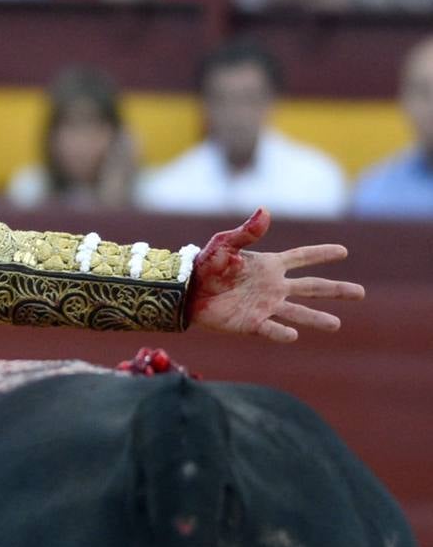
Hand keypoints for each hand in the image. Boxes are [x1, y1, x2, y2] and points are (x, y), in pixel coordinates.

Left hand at [188, 208, 364, 342]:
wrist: (185, 292)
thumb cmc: (204, 265)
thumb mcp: (224, 244)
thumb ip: (246, 232)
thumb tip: (265, 211)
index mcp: (269, 265)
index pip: (302, 258)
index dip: (321, 254)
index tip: (344, 251)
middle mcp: (273, 287)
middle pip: (311, 288)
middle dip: (336, 290)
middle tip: (361, 293)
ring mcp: (264, 306)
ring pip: (297, 312)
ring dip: (316, 318)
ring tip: (336, 324)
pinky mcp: (250, 323)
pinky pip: (270, 329)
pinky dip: (281, 332)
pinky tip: (294, 335)